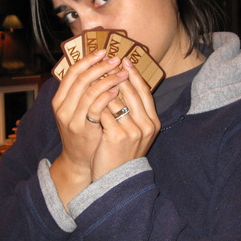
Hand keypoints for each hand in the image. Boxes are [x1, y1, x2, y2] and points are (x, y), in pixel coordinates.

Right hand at [50, 50, 127, 204]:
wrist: (79, 159)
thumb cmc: (83, 131)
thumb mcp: (78, 110)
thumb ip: (84, 92)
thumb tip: (98, 67)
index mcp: (59, 98)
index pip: (72, 72)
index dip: (88, 60)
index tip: (104, 51)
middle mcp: (62, 106)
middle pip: (81, 78)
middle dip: (100, 66)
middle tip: (116, 59)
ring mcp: (71, 118)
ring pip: (88, 91)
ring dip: (107, 79)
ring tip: (122, 73)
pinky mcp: (83, 128)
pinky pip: (95, 107)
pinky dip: (106, 96)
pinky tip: (117, 90)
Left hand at [91, 57, 160, 179]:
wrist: (115, 180)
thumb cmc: (121, 153)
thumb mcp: (134, 132)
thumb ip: (133, 112)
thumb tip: (122, 84)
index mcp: (153, 123)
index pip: (145, 92)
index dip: (135, 75)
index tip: (125, 60)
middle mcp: (146, 126)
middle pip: (132, 92)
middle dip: (119, 74)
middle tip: (109, 60)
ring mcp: (132, 131)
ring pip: (116, 100)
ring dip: (104, 86)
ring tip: (95, 74)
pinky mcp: (117, 137)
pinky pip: (104, 112)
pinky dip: (96, 103)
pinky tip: (88, 95)